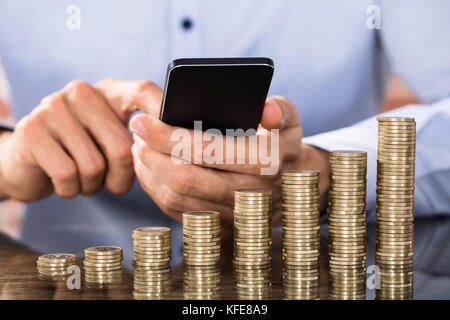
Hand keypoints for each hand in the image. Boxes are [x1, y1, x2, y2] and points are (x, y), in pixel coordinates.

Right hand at [0, 79, 161, 200]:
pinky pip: (68, 175)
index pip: (141, 91)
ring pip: (95, 165)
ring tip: (86, 179)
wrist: (28, 161)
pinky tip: (67, 183)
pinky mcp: (31, 131)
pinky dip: (71, 189)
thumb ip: (139, 137)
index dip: (162, 110)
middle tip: (114, 182)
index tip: (177, 134)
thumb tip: (173, 147)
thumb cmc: (82, 152)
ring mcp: (53, 108)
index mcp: (107, 91)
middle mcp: (81, 92)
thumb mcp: (111, 139)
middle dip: (122, 177)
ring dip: (94, 185)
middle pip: (122, 146)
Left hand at [130, 86, 327, 228]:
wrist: (290, 186)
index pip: (208, 150)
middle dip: (152, 153)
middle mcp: (248, 194)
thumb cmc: (281, 145)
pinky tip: (149, 168)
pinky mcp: (218, 226)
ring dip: (149, 172)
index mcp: (265, 163)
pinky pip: (177, 211)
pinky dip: (156, 189)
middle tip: (136, 130)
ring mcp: (231, 215)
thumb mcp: (290, 121)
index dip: (170, 136)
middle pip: (185, 178)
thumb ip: (280, 108)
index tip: (143, 120)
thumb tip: (265, 110)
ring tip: (138, 147)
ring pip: (176, 199)